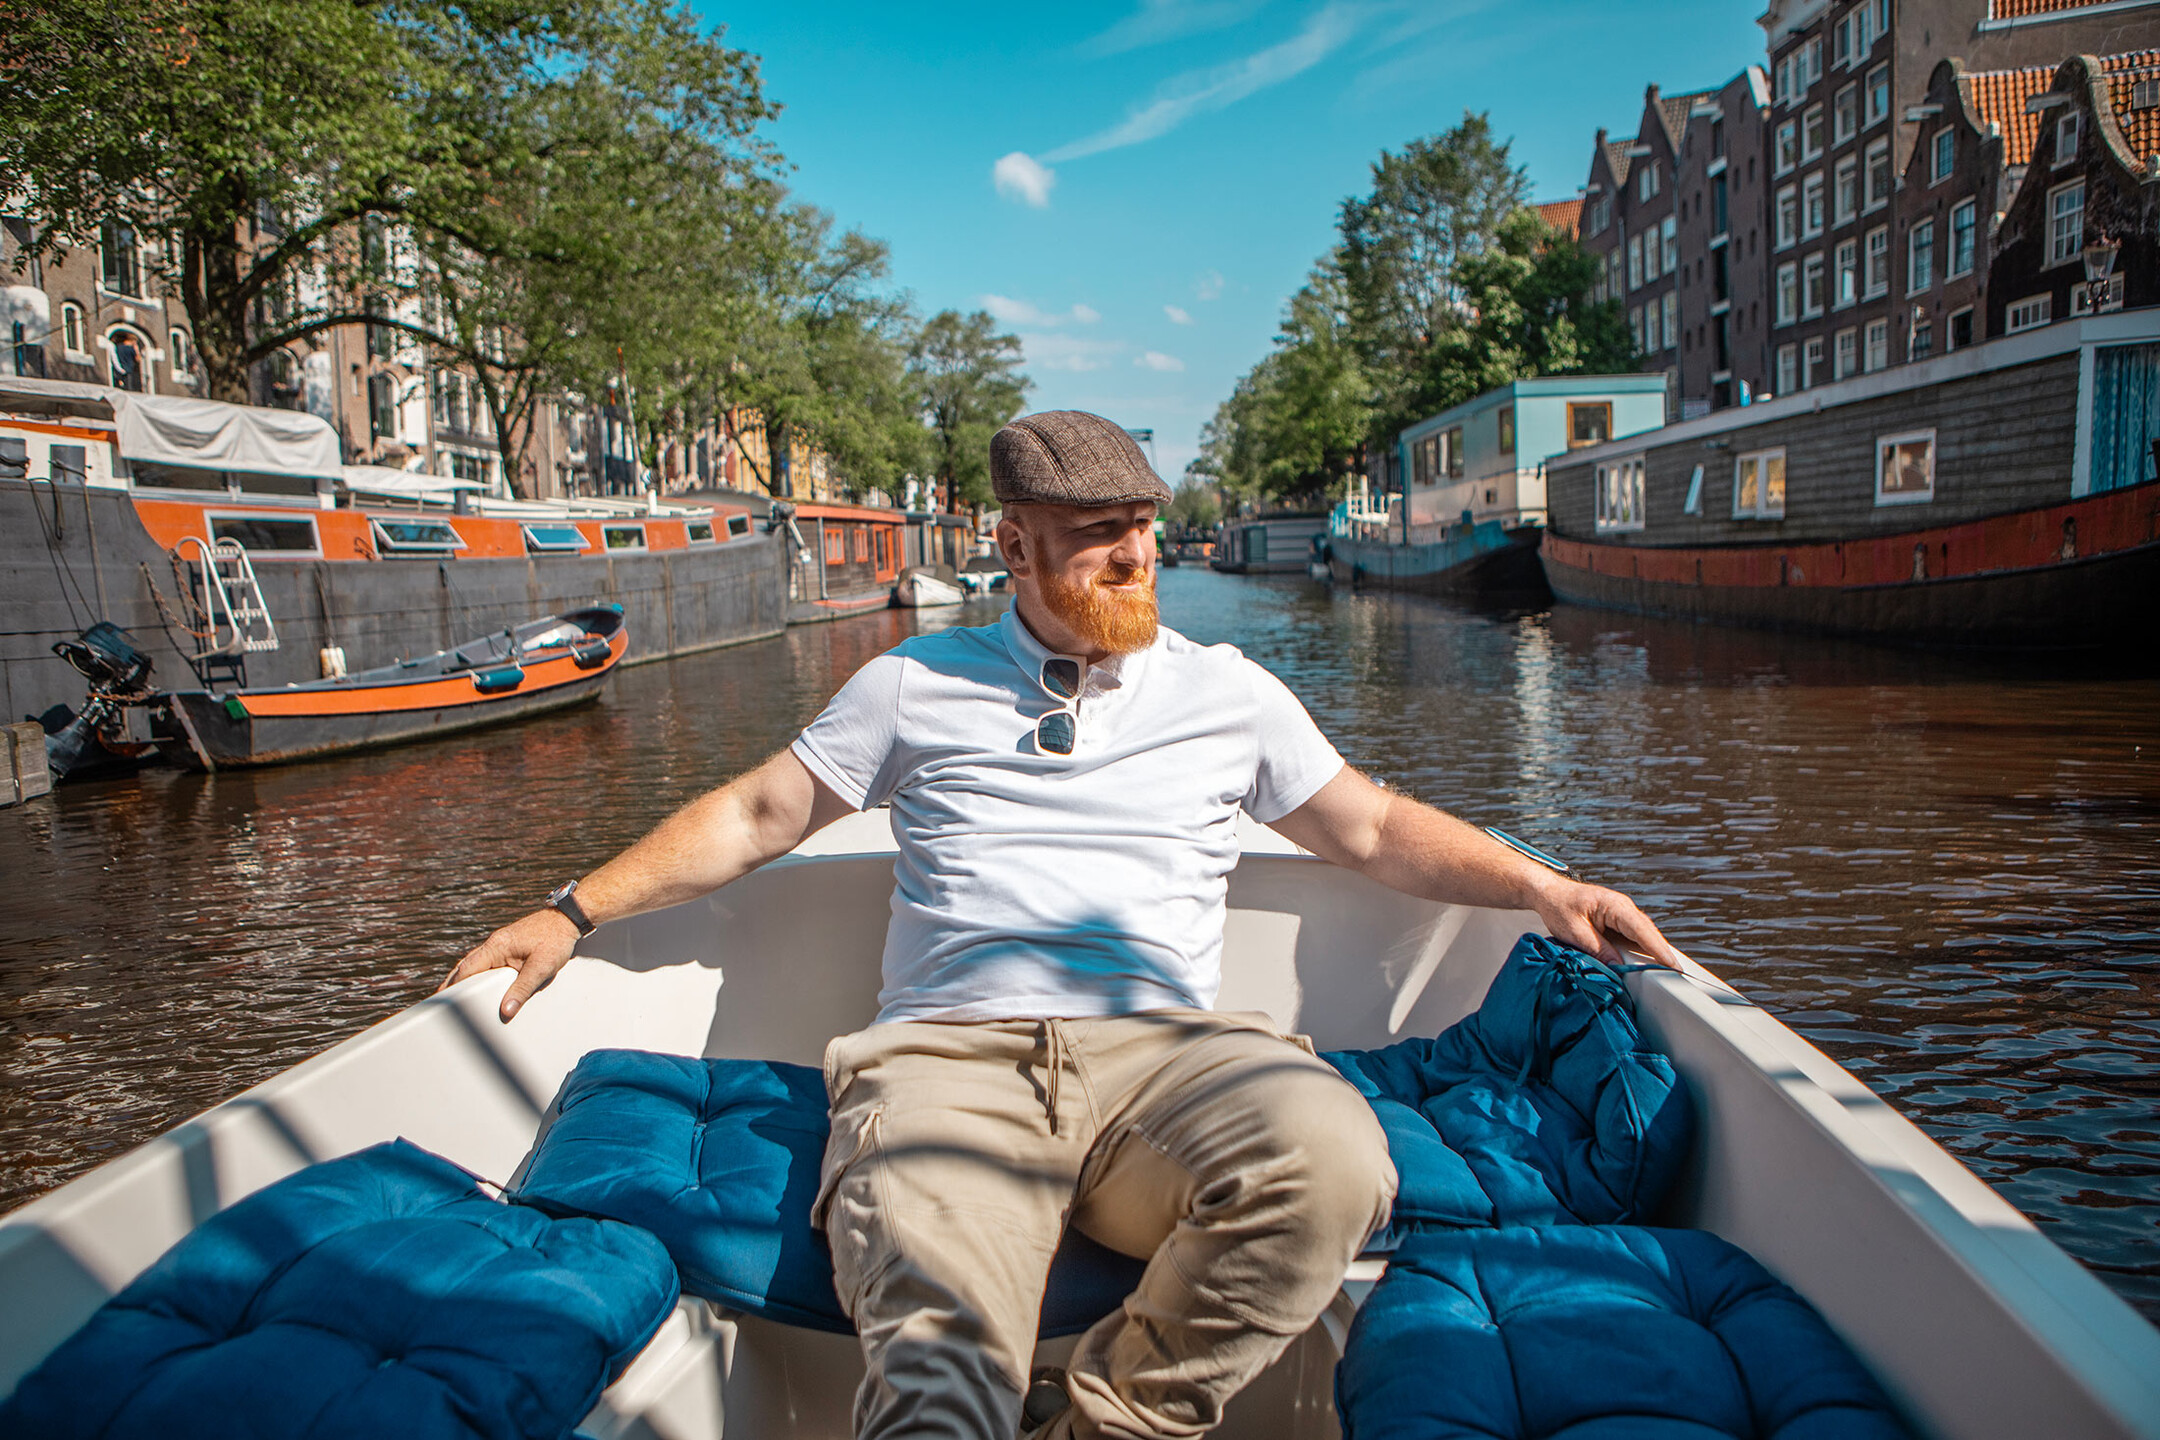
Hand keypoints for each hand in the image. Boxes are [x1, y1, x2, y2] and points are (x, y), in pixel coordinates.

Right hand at [437, 908, 581, 1022]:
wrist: (567, 918)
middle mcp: (493, 943)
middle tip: (439, 1004)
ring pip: (474, 963)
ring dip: (464, 979)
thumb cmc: (556, 938)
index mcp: (496, 946)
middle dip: (452, 984)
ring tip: (454, 998)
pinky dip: (477, 973)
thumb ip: (522, 989)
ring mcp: (499, 944)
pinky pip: (486, 961)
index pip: (467, 970)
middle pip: (465, 967)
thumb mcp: (542, 967)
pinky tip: (477, 983)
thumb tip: (506, 1010)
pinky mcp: (507, 946)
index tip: (441, 1002)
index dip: (453, 987)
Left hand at [1526, 874, 1684, 970]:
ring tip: (1665, 974)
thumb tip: (1618, 966)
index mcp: (1615, 906)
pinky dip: (1640, 951)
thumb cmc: (1559, 907)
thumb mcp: (1574, 932)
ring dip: (1652, 954)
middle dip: (1662, 954)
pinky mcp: (1619, 923)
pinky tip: (1644, 965)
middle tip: (1677, 977)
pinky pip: (1634, 938)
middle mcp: (1624, 908)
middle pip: (1649, 934)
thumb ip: (1598, 949)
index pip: (1642, 930)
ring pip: (1644, 937)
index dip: (1659, 949)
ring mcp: (1623, 915)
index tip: (1674, 966)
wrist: (1550, 893)